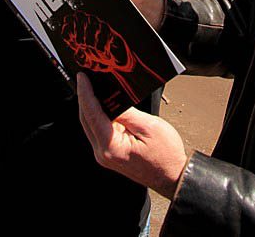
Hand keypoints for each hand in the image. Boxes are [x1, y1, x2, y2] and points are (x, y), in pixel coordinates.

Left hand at [76, 73, 186, 198]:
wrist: (172, 177)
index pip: (92, 115)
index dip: (86, 94)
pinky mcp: (110, 154)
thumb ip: (127, 113)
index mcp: (111, 147)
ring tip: (93, 88)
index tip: (82, 78)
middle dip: (84, 98)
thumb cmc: (165, 155)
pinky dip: (99, 116)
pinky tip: (104, 105)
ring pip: (91, 125)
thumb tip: (112, 99)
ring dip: (91, 107)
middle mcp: (103, 153)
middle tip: (85, 79)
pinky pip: (99, 131)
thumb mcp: (148, 126)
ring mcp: (105, 155)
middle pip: (86, 120)